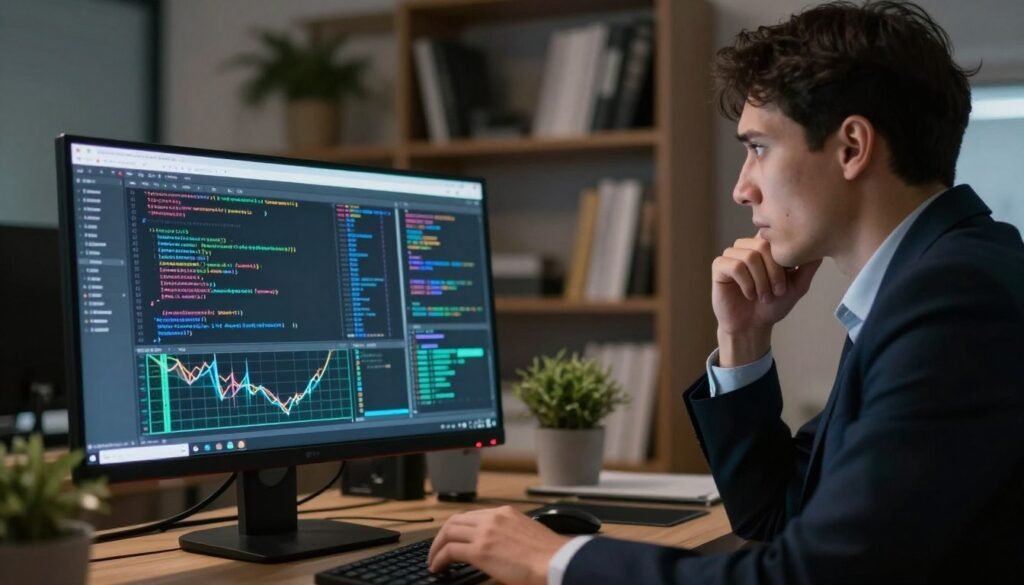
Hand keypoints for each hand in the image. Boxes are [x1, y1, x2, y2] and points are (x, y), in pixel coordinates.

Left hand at [427, 506, 570, 584]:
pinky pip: (449, 550)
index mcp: (505, 513)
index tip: (453, 539)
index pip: (472, 516)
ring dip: (437, 546)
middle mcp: (493, 517)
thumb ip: (509, 536)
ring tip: (434, 560)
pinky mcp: (480, 550)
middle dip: (443, 535)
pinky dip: (439, 558)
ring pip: (448, 532)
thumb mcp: (526, 536)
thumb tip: (500, 549)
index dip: (458, 528)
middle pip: (456, 520)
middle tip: (438, 549)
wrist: (556, 563)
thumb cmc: (549, 556)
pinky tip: (438, 568)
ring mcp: (485, 532)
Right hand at [711, 236, 820, 365]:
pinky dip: (746, 283)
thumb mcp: (797, 285)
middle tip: (777, 291)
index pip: (774, 236)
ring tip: (764, 296)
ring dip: (761, 280)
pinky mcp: (719, 267)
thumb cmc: (773, 306)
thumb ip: (808, 266)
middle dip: (774, 272)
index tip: (790, 276)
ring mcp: (731, 255)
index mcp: (764, 247)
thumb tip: (822, 248)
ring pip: (749, 256)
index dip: (783, 256)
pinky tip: (749, 295)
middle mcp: (747, 247)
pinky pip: (735, 266)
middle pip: (762, 245)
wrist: (752, 326)